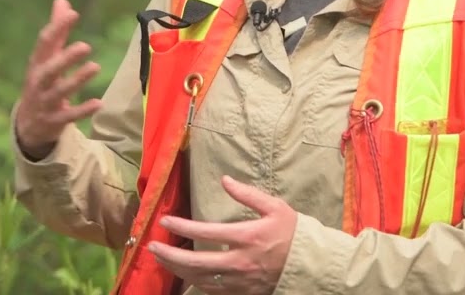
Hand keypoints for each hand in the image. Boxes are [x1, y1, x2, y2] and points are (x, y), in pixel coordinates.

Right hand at [14, 0, 103, 158]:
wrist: (28, 124)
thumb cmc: (42, 82)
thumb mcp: (45, 58)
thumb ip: (56, 31)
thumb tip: (62, 1)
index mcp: (37, 63)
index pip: (45, 43)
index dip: (58, 27)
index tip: (73, 13)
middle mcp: (39, 81)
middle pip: (50, 69)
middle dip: (65, 58)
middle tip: (85, 46)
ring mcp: (45, 102)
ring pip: (59, 91)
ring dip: (76, 80)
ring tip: (95, 67)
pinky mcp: (54, 120)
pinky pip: (68, 116)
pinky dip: (82, 110)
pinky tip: (98, 103)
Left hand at [148, 175, 296, 293]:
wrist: (312, 265)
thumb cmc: (294, 232)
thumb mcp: (275, 207)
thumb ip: (248, 194)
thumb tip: (225, 180)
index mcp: (247, 237)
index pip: (205, 232)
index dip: (182, 227)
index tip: (165, 222)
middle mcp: (240, 261)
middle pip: (196, 262)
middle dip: (170, 256)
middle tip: (152, 247)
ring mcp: (241, 280)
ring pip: (202, 280)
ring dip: (178, 271)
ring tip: (163, 261)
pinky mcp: (245, 292)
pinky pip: (214, 291)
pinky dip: (196, 283)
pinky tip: (186, 276)